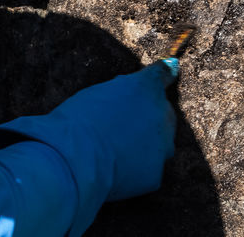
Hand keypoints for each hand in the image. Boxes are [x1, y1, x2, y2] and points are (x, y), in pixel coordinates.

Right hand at [52, 61, 178, 201]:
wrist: (74, 160)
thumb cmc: (76, 122)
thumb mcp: (95, 94)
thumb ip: (121, 92)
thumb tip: (127, 95)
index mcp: (146, 87)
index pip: (163, 73)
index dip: (163, 75)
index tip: (169, 69)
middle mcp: (162, 114)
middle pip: (164, 113)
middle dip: (149, 118)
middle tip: (121, 127)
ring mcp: (163, 145)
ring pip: (160, 144)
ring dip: (145, 144)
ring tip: (115, 151)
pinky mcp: (156, 173)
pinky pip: (148, 168)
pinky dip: (135, 169)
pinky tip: (114, 170)